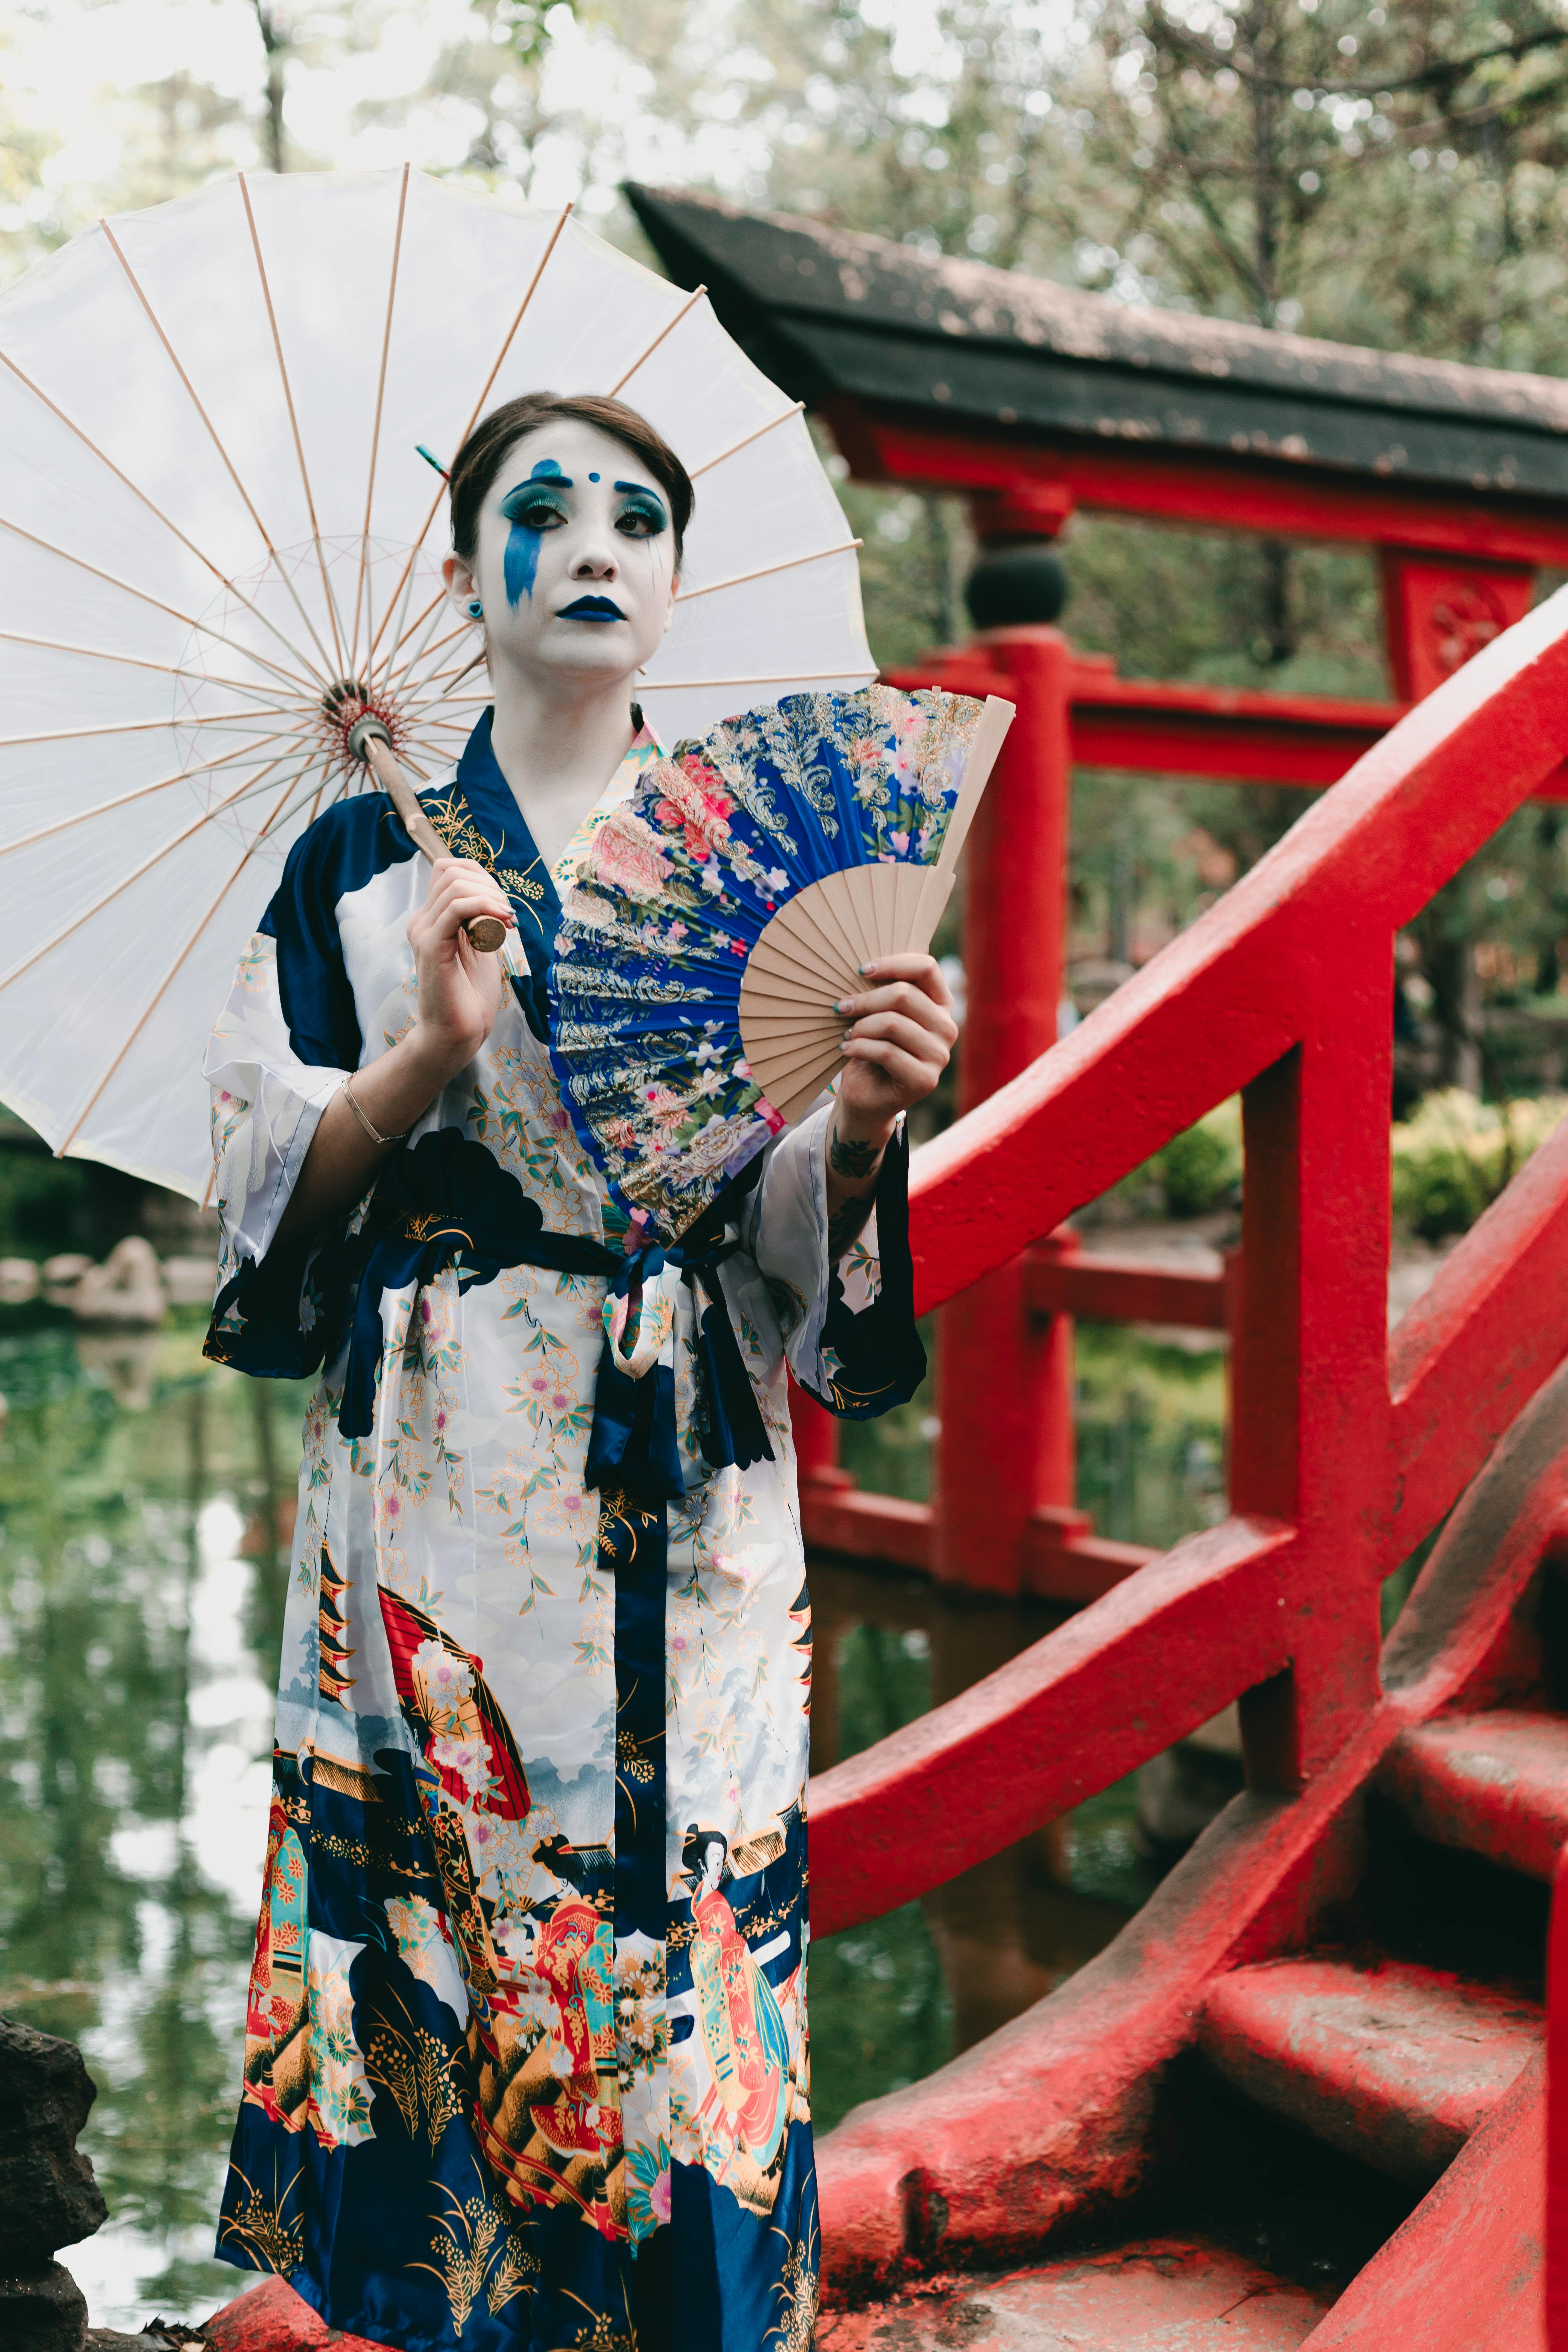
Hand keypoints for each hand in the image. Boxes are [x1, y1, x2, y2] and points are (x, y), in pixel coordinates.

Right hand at [405, 856, 513, 1084]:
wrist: (458, 1033)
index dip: (481, 877)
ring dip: (490, 898)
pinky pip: (456, 908)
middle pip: (451, 871)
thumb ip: (481, 920)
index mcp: (433, 919)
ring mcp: (423, 932)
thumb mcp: (482, 947)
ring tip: (506, 923)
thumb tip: (492, 894)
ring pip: (455, 885)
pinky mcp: (430, 946)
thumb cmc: (472, 996)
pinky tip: (500, 925)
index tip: (502, 907)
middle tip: (508, 917)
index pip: (449, 869)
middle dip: (489, 885)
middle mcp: (423, 921)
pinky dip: (483, 907)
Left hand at [833, 953, 956, 1142]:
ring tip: (847, 1034)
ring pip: (892, 1023)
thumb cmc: (872, 1046)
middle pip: (904, 994)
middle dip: (865, 999)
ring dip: (860, 1027)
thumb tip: (864, 964)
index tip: (862, 970)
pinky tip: (846, 1049)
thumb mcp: (879, 1012)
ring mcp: (940, 1055)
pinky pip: (887, 1052)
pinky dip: (859, 1048)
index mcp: (940, 1004)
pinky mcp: (925, 1080)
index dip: (892, 963)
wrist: (867, 1094)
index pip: (926, 968)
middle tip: (841, 1007)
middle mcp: (947, 1027)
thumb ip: (884, 990)